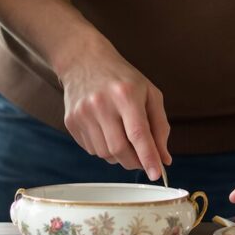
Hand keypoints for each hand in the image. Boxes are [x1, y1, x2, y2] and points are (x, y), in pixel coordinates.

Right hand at [55, 41, 169, 179]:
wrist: (83, 60)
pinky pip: (91, 149)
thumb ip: (160, 127)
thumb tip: (164, 159)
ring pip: (104, 153)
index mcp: (125, 94)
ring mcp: (82, 113)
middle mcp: (101, 104)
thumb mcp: (149, 94)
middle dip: (134, 161)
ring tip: (123, 139)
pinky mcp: (70, 121)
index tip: (156, 174)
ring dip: (119, 156)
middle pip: (120, 149)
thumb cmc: (122, 78)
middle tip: (142, 160)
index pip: (138, 134)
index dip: (148, 157)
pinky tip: (107, 132)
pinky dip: (104, 149)